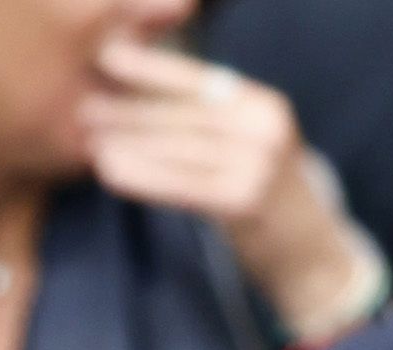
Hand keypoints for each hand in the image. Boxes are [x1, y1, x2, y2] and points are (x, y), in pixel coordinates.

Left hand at [83, 34, 375, 337]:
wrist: (309, 252)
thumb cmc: (266, 201)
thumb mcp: (248, 149)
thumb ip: (211, 124)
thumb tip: (150, 105)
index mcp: (261, 104)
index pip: (198, 79)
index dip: (151, 67)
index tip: (109, 55)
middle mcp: (263, 124)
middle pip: (183, 113)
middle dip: (130, 109)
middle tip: (82, 106)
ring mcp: (258, 161)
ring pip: (178, 147)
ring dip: (127, 141)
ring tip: (87, 137)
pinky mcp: (244, 199)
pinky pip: (181, 184)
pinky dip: (142, 177)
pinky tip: (108, 171)